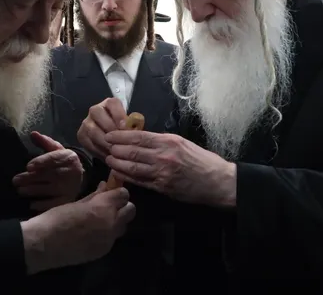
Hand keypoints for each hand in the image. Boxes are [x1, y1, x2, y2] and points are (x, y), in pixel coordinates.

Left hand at [13, 131, 83, 211]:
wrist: (79, 177)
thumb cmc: (63, 161)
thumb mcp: (57, 149)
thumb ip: (44, 142)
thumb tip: (32, 134)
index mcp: (68, 157)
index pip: (53, 159)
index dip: (41, 162)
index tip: (28, 166)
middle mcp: (70, 172)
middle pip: (48, 175)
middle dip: (31, 178)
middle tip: (16, 180)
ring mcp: (69, 187)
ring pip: (49, 189)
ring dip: (33, 191)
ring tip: (20, 190)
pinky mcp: (68, 200)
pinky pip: (54, 203)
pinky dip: (43, 205)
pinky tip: (32, 204)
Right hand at [22, 183, 135, 273]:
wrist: (44, 244)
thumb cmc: (57, 218)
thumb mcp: (77, 202)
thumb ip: (94, 196)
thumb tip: (105, 187)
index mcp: (104, 206)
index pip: (124, 194)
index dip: (117, 192)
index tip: (109, 193)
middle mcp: (111, 223)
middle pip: (130, 210)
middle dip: (121, 206)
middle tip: (108, 206)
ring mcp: (109, 239)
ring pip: (123, 226)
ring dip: (116, 221)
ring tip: (100, 220)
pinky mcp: (103, 251)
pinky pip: (112, 239)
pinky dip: (107, 234)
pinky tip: (93, 234)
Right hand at [77, 97, 127, 158]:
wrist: (109, 140)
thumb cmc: (122, 131)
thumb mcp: (129, 126)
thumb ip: (131, 126)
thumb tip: (134, 132)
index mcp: (109, 104)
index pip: (112, 104)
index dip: (118, 114)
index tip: (125, 127)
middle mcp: (95, 110)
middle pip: (98, 114)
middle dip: (110, 129)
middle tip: (119, 141)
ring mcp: (86, 122)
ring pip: (92, 130)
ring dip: (104, 142)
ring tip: (115, 151)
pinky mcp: (81, 134)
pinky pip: (88, 142)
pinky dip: (99, 150)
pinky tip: (108, 155)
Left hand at [104, 131, 236, 207]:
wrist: (217, 181)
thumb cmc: (202, 160)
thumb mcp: (183, 143)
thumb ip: (162, 141)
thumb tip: (142, 139)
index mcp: (169, 141)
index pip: (139, 137)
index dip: (121, 136)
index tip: (110, 135)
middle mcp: (163, 156)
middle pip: (132, 151)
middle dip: (116, 149)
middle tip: (105, 146)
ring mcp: (162, 173)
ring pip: (133, 167)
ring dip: (118, 163)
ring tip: (108, 159)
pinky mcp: (162, 187)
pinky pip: (140, 181)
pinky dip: (127, 177)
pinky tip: (119, 174)